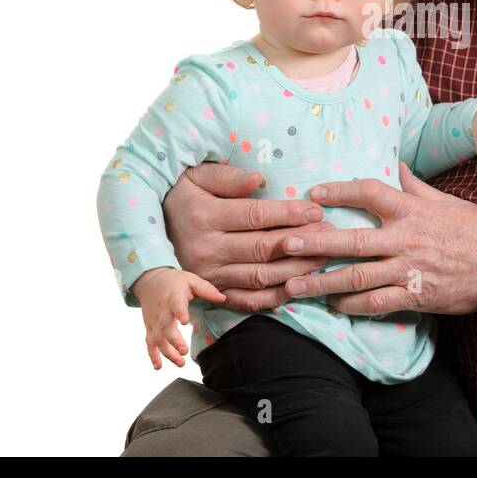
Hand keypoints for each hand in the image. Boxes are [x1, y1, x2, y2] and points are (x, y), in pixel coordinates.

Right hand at [133, 267, 225, 368]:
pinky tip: (159, 366)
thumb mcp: (191, 280)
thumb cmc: (174, 281)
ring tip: (180, 362)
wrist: (150, 281)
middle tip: (184, 351)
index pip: (176, 304)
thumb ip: (207, 290)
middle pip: (165, 327)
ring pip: (157, 338)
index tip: (184, 321)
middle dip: (174, 340)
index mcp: (173, 296)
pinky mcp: (150, 328)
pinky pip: (149, 343)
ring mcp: (154, 321)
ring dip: (167, 352)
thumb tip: (223, 299)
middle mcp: (162, 310)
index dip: (179, 312)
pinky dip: (152, 355)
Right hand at [161, 161, 338, 312]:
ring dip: (296, 270)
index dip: (289, 214)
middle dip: (302, 242)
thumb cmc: (181, 196)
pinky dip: (274, 298)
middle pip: (264, 249)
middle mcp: (205, 249)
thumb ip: (227, 178)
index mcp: (203, 216)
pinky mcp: (210, 293)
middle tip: (330, 235)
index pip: (256, 216)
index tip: (316, 211)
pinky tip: (298, 287)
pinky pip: (247, 301)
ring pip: (260, 276)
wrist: (146, 231)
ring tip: (324, 259)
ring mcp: (207, 276)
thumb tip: (260, 180)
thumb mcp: (196, 177)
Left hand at [278, 162, 476, 314]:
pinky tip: (332, 307)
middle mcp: (406, 239)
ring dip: (321, 283)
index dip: (339, 191)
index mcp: (412, 210)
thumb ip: (417, 186)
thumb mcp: (447, 201)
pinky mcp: (416, 296)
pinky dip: (352, 306)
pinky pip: (377, 303)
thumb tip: (399, 163)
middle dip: (315, 243)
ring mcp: (409, 270)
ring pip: (356, 278)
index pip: (369, 192)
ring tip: (291, 285)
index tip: (313, 193)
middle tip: (285, 243)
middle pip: (352, 240)